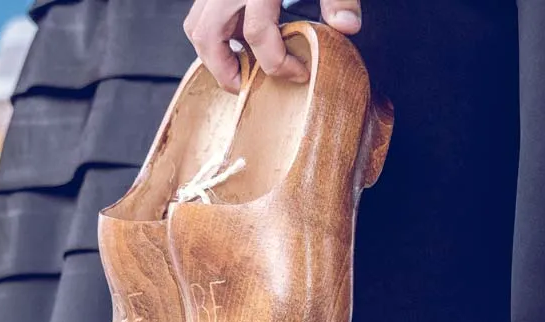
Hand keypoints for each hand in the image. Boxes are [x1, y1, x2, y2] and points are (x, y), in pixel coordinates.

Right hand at [184, 0, 363, 92]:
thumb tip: (348, 27)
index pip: (257, 33)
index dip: (277, 62)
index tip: (299, 72)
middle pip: (208, 36)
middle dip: (225, 68)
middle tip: (247, 85)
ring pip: (196, 25)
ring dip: (213, 52)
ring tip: (239, 66)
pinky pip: (200, 13)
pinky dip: (214, 33)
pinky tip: (238, 39)